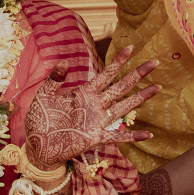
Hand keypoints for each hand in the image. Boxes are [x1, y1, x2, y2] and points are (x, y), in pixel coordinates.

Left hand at [22, 45, 159, 169]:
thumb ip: (54, 80)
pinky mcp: (95, 137)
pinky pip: (117, 136)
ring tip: (156, 88)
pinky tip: (148, 134)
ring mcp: (97, 121)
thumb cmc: (40, 120)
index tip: (131, 48)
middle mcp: (94, 105)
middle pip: (121, 87)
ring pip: (123, 106)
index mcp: (84, 93)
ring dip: (140, 97)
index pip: (106, 74)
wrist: (37, 146)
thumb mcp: (44, 96)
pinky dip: (132, 135)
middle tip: (154, 62)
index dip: (118, 62)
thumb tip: (64, 62)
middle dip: (137, 75)